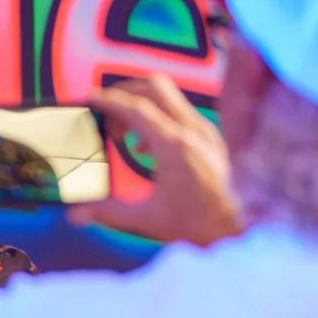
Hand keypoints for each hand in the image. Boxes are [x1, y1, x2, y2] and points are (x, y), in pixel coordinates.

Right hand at [73, 77, 240, 245]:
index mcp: (174, 147)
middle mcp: (193, 131)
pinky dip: (158, 118)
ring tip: (125, 135)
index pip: (137, 108)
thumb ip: (108, 212)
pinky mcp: (212, 138)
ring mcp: (206, 131)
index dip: (110, 100)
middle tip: (107, 112)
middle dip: (126, 92)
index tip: (90, 99)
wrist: (241, 229)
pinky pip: (181, 113)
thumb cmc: (199, 225)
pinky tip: (148, 148)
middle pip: (155, 87)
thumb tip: (76, 214)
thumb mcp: (147, 220)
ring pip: (170, 97)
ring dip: (142, 105)